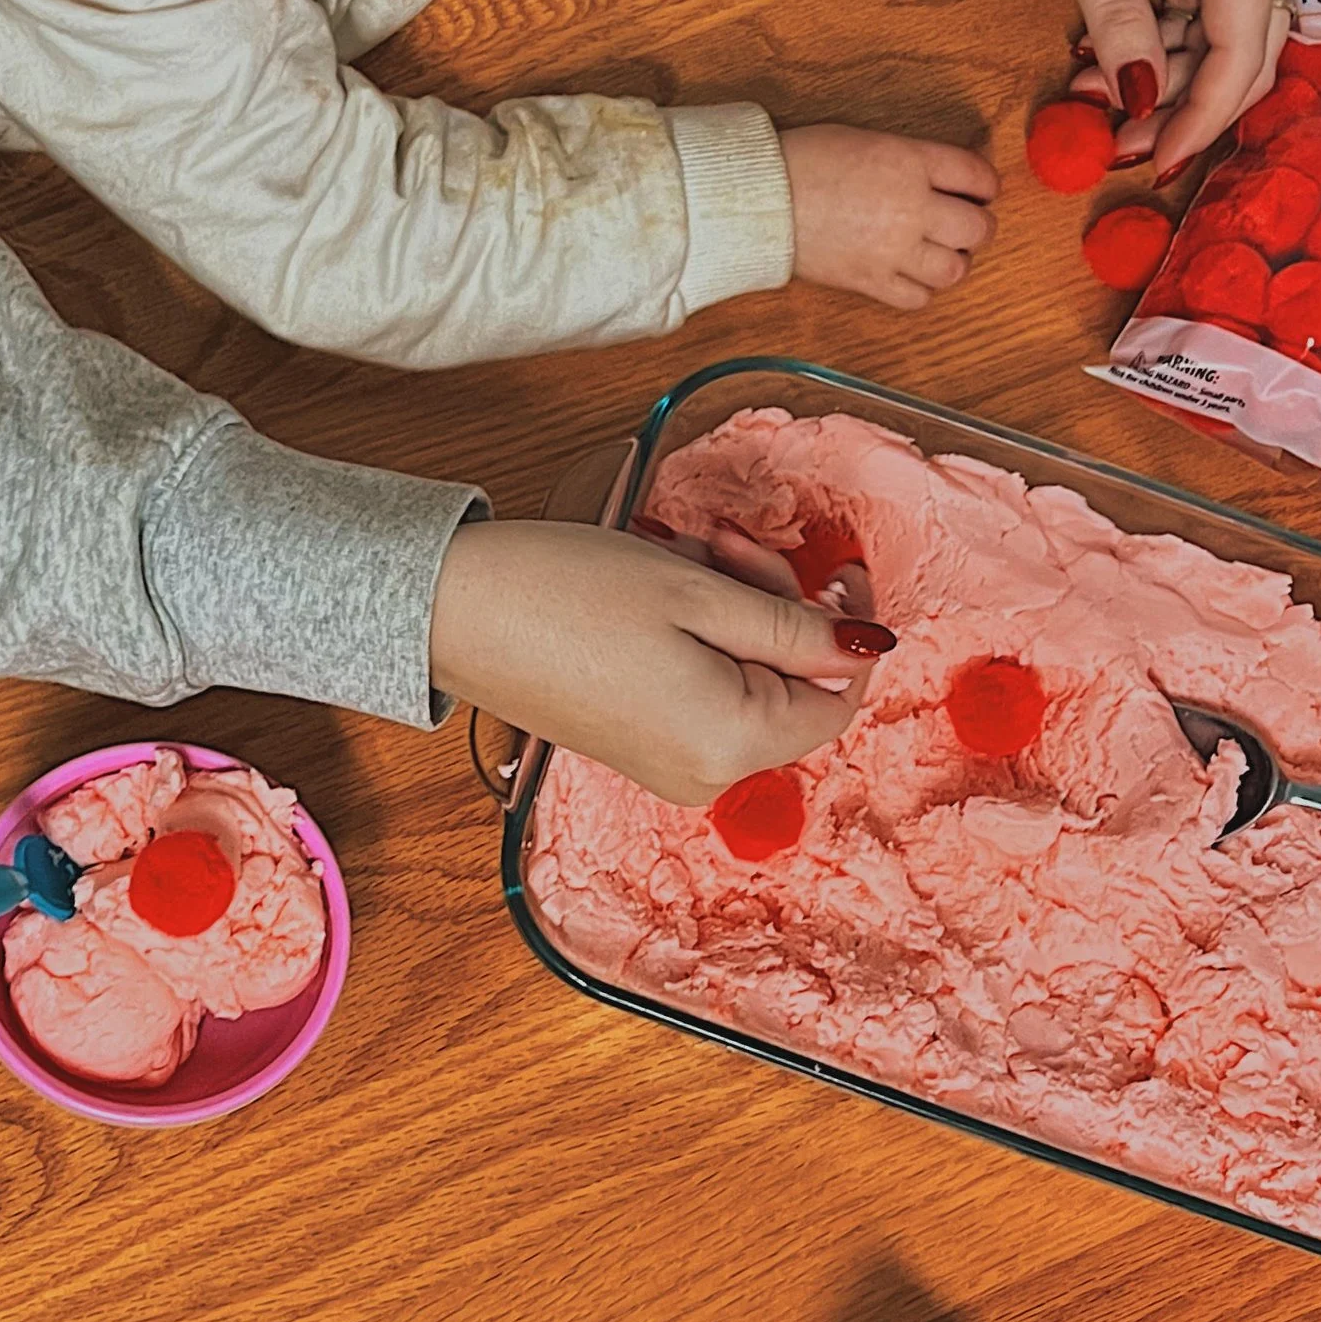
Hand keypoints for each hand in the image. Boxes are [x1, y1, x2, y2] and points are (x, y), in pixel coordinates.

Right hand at [431, 522, 883, 805]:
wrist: (456, 612)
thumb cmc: (567, 593)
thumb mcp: (701, 592)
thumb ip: (795, 629)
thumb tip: (864, 648)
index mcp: (730, 743)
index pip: (837, 700)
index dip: (849, 632)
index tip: (843, 574)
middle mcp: (703, 776)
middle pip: (791, 691)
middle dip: (779, 609)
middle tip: (730, 546)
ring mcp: (668, 768)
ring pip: (749, 684)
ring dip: (736, 613)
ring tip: (685, 556)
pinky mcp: (638, 749)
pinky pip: (706, 694)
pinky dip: (702, 639)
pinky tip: (664, 592)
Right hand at [782, 124, 997, 309]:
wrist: (765, 201)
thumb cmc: (807, 161)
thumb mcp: (870, 139)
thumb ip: (913, 159)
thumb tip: (945, 176)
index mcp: (911, 163)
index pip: (977, 176)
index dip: (987, 184)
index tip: (983, 190)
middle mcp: (911, 208)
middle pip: (977, 228)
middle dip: (979, 227)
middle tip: (968, 226)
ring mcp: (892, 251)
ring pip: (955, 269)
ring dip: (955, 262)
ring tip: (941, 253)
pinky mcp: (871, 282)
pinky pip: (918, 298)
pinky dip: (923, 289)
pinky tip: (912, 275)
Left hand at [1026, 0, 1295, 171]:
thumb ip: (1121, 23)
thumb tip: (1144, 101)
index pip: (1243, 52)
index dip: (1204, 118)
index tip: (1162, 162)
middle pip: (1245, 60)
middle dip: (1186, 114)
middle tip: (1125, 148)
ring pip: (1223, 55)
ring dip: (1166, 93)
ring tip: (1096, 102)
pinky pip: (1203, 33)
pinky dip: (1159, 63)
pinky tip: (1109, 74)